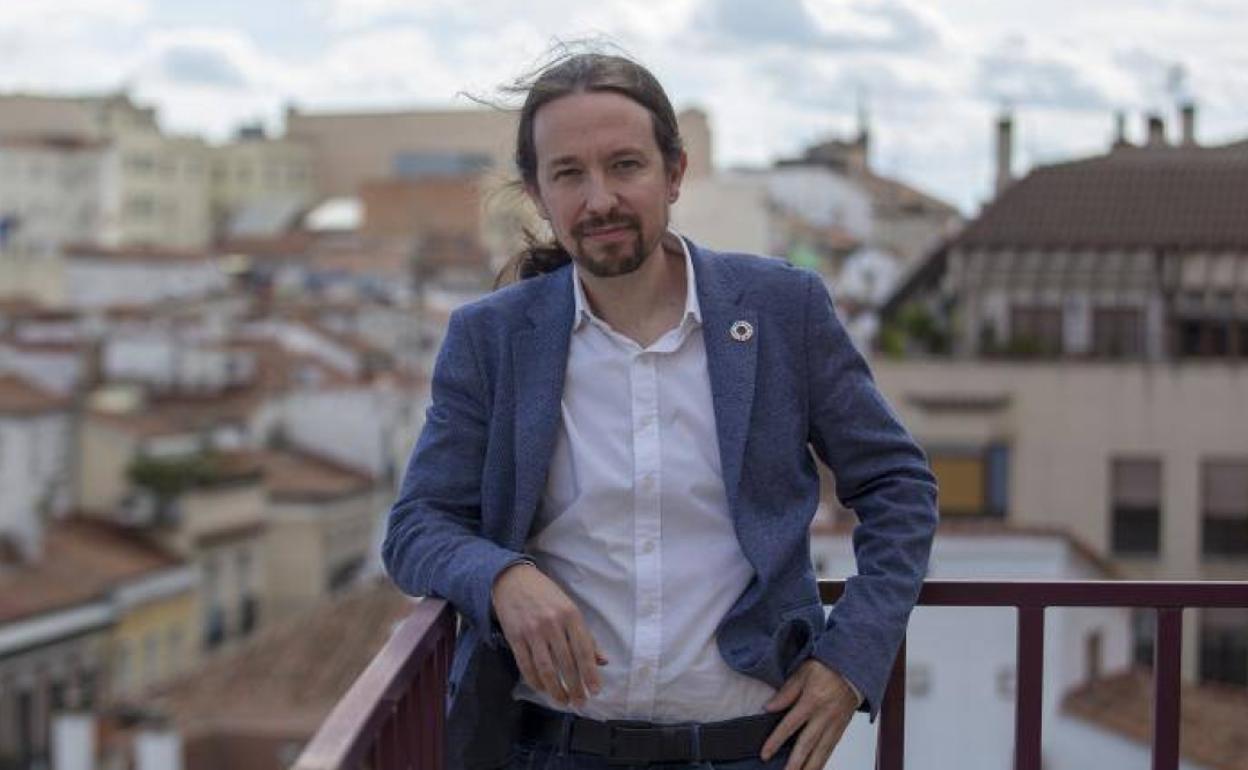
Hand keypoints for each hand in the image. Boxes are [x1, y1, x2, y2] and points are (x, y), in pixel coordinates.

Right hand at [491, 561, 606, 706]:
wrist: (513, 580)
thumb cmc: (546, 595)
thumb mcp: (570, 609)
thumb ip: (586, 636)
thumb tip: (603, 661)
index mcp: (571, 615)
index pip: (584, 650)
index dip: (590, 673)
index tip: (596, 690)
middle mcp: (552, 623)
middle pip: (566, 662)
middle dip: (575, 686)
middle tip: (580, 702)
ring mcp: (532, 631)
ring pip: (546, 668)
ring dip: (556, 689)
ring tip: (563, 701)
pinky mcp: (515, 637)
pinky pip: (526, 665)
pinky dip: (535, 680)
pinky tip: (543, 689)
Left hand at [761, 659, 857, 769]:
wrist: (854, 669)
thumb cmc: (826, 668)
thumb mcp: (803, 672)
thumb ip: (786, 691)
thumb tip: (768, 707)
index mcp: (812, 700)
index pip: (790, 725)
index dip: (776, 741)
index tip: (765, 754)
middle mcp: (824, 715)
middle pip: (807, 744)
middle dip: (795, 763)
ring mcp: (835, 723)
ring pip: (822, 751)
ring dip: (811, 767)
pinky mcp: (841, 728)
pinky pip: (831, 748)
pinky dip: (823, 761)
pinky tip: (816, 769)